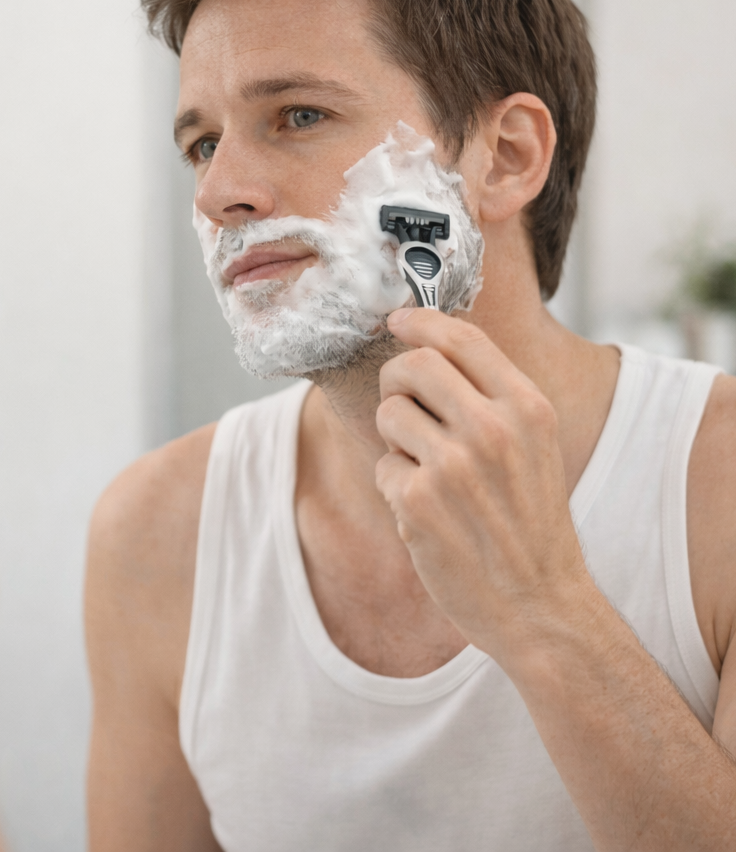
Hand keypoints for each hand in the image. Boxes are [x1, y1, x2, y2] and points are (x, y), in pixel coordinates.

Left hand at [374, 308, 599, 662]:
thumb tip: (430, 344)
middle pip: (412, 364)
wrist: (540, 603)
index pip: (461, 338)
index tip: (397, 321)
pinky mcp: (418, 501)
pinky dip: (396, 487)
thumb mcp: (533, 446)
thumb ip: (491, 396)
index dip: (420, 321)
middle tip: (403, 405)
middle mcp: (492, 430)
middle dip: (396, 381)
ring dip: (396, 440)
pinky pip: (383, 467)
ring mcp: (452, 466)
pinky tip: (427, 513)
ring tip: (428, 472)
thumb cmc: (530, 522)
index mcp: (528, 408)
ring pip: (389, 413)